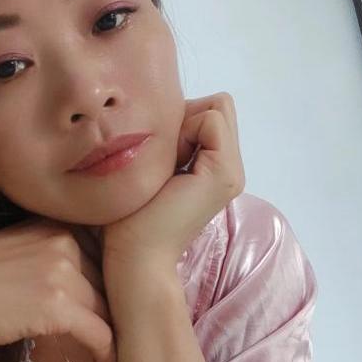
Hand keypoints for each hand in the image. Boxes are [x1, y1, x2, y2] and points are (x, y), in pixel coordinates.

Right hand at [0, 217, 116, 361]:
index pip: (98, 254)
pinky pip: (99, 332)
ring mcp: (60, 270)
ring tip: (111, 351)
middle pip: (105, 280)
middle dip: (111, 307)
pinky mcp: (57, 305)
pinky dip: (106, 352)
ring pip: (105, 307)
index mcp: (51, 225)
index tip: (109, 305)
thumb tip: (79, 276)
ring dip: (110, 331)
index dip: (105, 282)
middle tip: (117, 332)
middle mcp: (61, 240)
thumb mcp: (12, 252)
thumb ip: (44, 252)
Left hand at [101, 92, 245, 271]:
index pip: (213, 109)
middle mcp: (231, 168)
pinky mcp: (224, 173)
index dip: (182, 118)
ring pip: (218, 107)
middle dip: (186, 117)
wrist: (134, 256)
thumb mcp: (152, 164)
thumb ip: (170, 138)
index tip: (158, 153)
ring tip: (165, 164)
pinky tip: (169, 167)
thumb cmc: (129, 214)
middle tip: (163, 156)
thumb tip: (166, 106)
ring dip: (184, 124)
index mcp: (216, 167)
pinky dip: (185, 130)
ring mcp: (232, 172)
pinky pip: (212, 119)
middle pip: (220, 104)